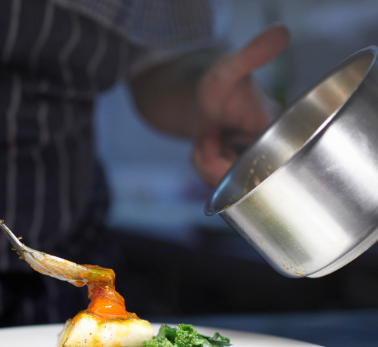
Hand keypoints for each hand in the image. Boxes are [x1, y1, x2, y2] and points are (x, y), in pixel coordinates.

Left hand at [191, 25, 289, 185]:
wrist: (193, 96)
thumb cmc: (213, 82)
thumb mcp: (228, 69)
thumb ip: (250, 56)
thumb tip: (281, 32)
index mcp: (278, 126)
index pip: (266, 164)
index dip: (234, 162)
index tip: (215, 138)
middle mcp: (271, 147)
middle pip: (245, 181)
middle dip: (214, 163)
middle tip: (207, 136)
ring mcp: (255, 161)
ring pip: (229, 186)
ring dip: (206, 163)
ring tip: (207, 138)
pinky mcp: (240, 170)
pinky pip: (219, 185)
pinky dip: (204, 167)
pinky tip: (207, 147)